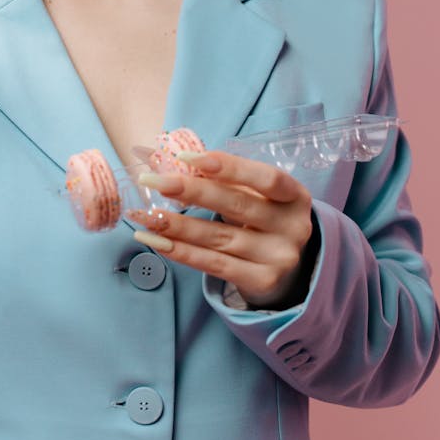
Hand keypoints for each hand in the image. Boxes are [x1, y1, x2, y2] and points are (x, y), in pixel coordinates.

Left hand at [128, 151, 317, 308]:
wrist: (291, 271)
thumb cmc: (266, 219)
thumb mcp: (260, 197)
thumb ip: (227, 180)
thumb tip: (173, 161)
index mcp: (295, 196)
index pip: (265, 177)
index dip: (227, 166)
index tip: (186, 157)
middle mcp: (293, 227)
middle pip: (236, 205)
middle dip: (190, 191)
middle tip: (153, 181)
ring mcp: (279, 257)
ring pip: (218, 237)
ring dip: (176, 225)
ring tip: (144, 215)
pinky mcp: (262, 281)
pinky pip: (214, 265)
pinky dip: (181, 251)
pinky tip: (156, 240)